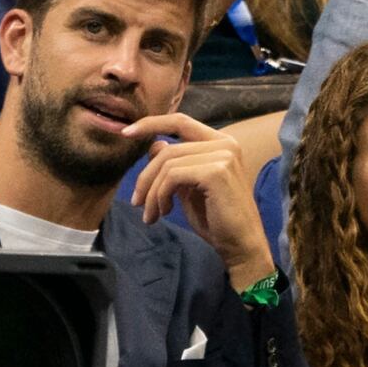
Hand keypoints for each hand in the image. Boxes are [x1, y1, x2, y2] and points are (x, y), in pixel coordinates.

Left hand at [123, 113, 274, 291]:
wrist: (241, 245)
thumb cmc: (217, 220)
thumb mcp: (189, 188)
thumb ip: (175, 165)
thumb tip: (154, 144)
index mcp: (221, 143)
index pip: (180, 121)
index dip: (151, 124)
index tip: (126, 132)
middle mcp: (225, 143)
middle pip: (168, 149)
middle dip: (145, 176)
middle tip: (136, 202)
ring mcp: (223, 156)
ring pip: (167, 164)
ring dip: (151, 193)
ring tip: (150, 215)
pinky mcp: (216, 172)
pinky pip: (173, 177)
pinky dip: (161, 196)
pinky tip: (165, 212)